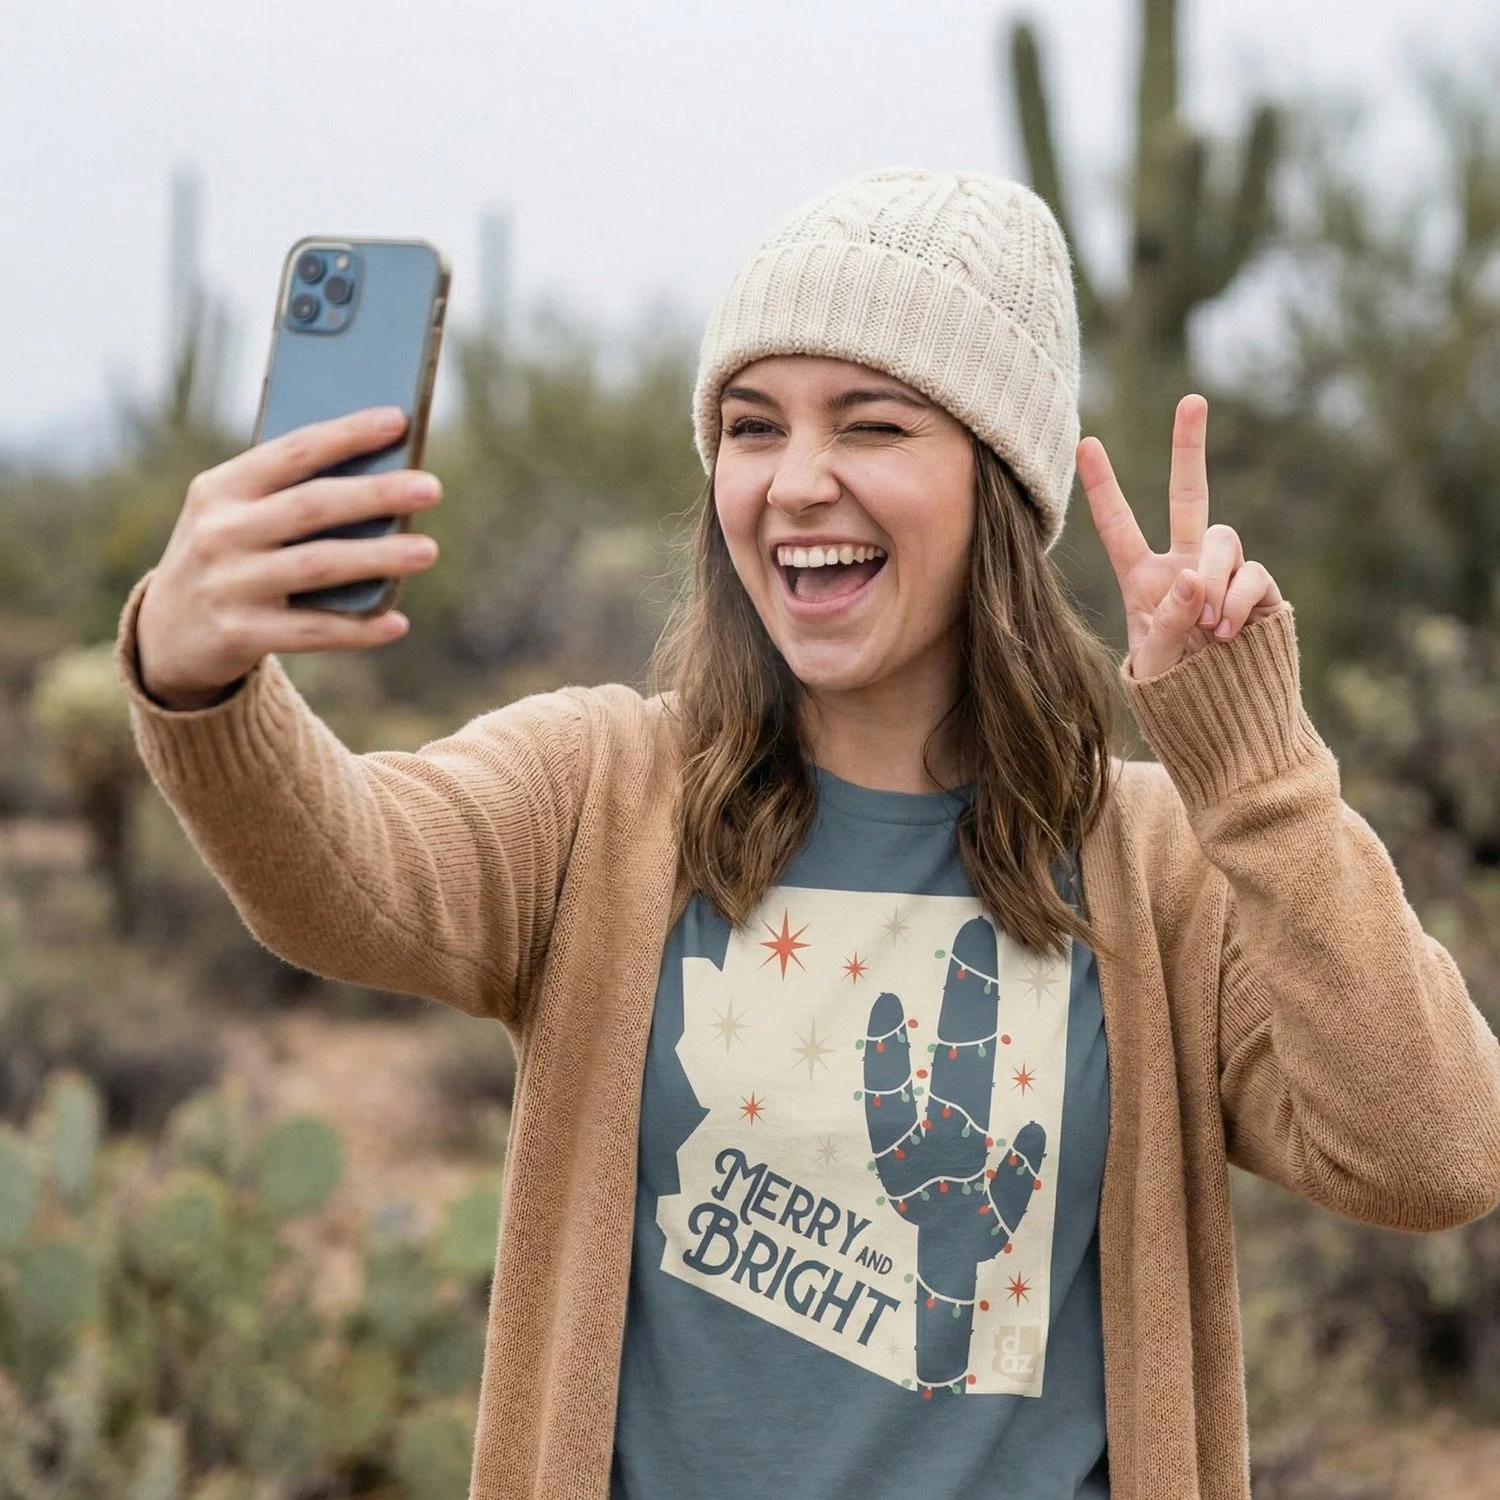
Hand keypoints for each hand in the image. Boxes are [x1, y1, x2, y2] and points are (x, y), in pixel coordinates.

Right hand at [136, 407, 442, 708]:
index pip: (292, 451)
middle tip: (431, 487)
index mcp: (222, 488)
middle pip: (312, 506)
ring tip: (428, 550)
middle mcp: (220, 531)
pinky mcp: (239, 634)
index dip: (346, 434)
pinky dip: (358, 629)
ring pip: (318, 566)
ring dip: (378, 557)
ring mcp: (228, 584)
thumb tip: (384, 479)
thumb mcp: (237, 517)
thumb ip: (291, 497)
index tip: (399, 419)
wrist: (166, 634)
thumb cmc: (227, 559)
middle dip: (375, 494)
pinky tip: (397, 622)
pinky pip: (312, 631)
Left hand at [1077, 394, 1282, 680]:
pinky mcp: (1263, 593)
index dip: (1103, 487)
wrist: (1230, 728)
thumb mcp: (1153, 668)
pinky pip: (1253, 575)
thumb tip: (1193, 578)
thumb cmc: (1178, 699)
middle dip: (1190, 447)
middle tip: (1192, 400)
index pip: (1119, 527)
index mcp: (1144, 580)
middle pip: (1189, 495)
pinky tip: (1226, 632)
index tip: (1084, 442)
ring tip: (1207, 629)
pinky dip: (1237, 601)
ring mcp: (1226, 576)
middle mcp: (1185, 567)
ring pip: (1222, 540)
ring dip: (1212, 577)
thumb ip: (1165, 624)